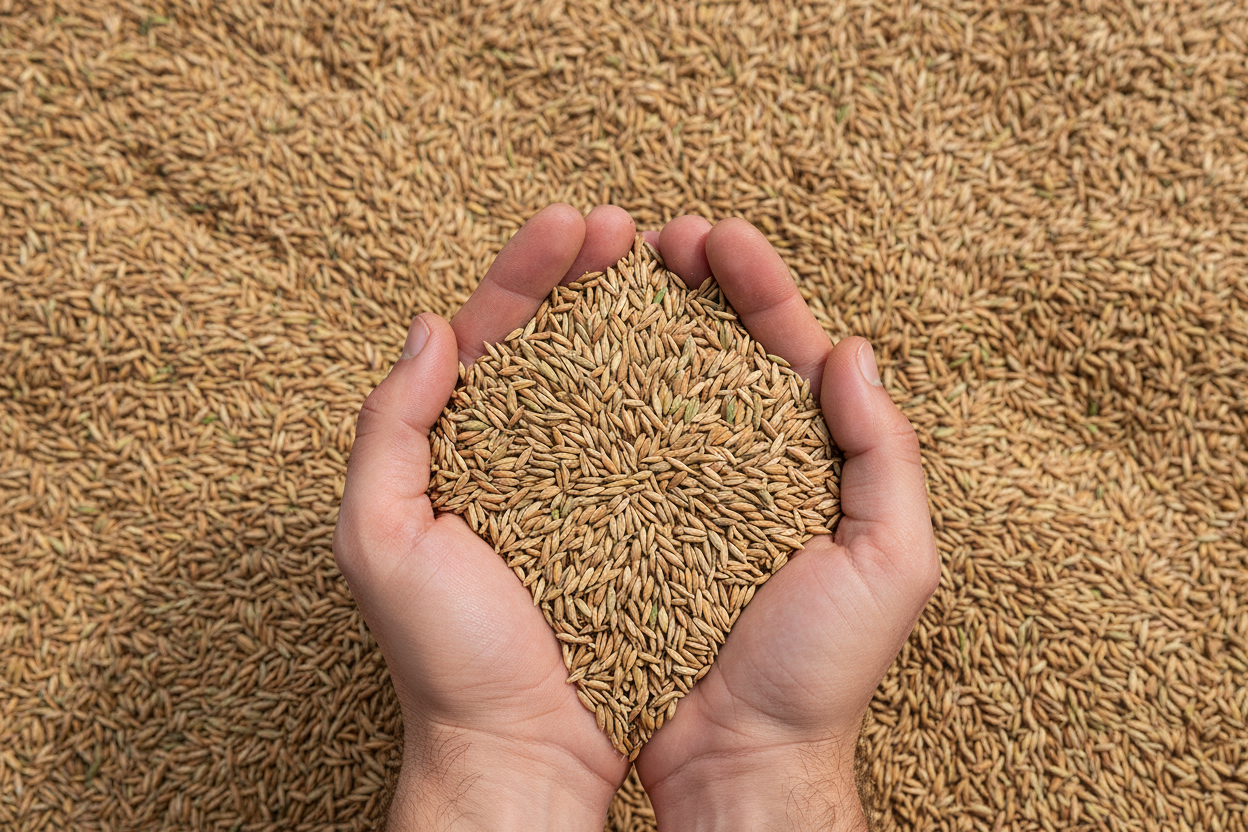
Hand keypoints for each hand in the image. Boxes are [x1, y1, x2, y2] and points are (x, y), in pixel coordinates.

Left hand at [333, 205, 637, 830]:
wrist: (523, 750)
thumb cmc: (445, 657)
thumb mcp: (379, 538)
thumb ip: (387, 427)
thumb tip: (433, 326)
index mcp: (461, 446)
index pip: (492, 332)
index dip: (529, 270)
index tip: (572, 223)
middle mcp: (529, 453)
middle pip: (562, 338)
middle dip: (592, 273)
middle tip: (629, 229)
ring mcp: (591, 482)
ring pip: (619, 376)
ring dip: (648, 315)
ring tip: (682, 263)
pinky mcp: (646, 519)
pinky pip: (667, 438)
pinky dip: (686, 388)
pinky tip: (713, 352)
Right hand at [632, 217, 939, 830]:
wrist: (735, 759)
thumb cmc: (818, 673)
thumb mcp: (890, 564)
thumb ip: (887, 455)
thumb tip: (854, 350)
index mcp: (804, 462)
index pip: (784, 349)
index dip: (757, 286)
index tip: (719, 237)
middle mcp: (734, 465)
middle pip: (713, 349)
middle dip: (691, 282)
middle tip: (660, 237)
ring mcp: (670, 491)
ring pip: (650, 381)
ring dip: (631, 316)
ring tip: (608, 263)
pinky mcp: (614, 521)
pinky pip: (596, 440)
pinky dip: (583, 388)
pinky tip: (561, 348)